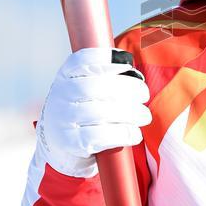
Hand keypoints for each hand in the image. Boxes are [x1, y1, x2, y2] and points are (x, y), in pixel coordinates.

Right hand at [36, 47, 151, 176]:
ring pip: (102, 112)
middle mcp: (61, 94)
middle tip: (144, 95)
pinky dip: (123, 134)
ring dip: (131, 113)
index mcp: (66, 75)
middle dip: (129, 88)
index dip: (106, 59)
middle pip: (98, 86)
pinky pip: (101, 136)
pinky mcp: (70, 142)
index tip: (128, 64)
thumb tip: (135, 74)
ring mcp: (62, 118)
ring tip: (144, 116)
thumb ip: (105, 77)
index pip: (81, 60)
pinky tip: (134, 134)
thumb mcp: (85, 90)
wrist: (61, 147)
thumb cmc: (83, 113)